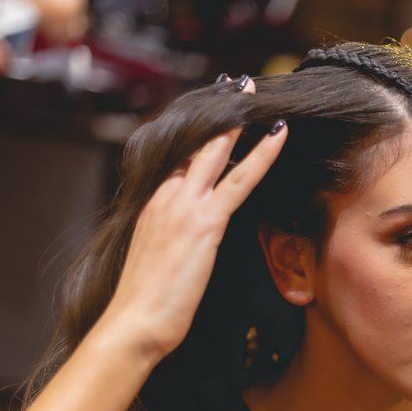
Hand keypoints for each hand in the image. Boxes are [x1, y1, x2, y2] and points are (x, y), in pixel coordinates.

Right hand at [98, 77, 287, 361]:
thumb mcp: (158, 261)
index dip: (203, 136)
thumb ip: (172, 239)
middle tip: (239, 86)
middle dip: (220, 113)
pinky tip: (279, 135)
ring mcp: (185, 206)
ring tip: (257, 92)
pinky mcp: (205, 222)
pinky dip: (262, 154)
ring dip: (240, 120)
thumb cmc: (145, 304)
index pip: (182, 159)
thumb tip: (188, 240)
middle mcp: (167, 196)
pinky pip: (240, 179)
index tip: (220, 114)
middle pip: (197, 144)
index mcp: (155, 204)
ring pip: (218, 152)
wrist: (132, 324)